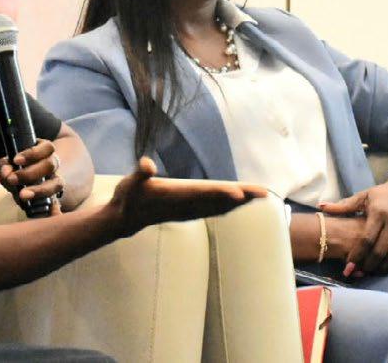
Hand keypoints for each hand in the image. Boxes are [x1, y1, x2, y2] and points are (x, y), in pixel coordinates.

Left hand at [0, 138, 64, 214]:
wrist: (23, 178)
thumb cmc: (16, 167)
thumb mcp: (8, 163)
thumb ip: (5, 166)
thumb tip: (7, 173)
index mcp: (45, 151)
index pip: (47, 148)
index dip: (32, 153)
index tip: (16, 160)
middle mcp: (53, 165)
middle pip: (50, 165)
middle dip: (30, 173)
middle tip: (12, 179)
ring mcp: (56, 180)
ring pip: (57, 184)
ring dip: (39, 190)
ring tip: (22, 195)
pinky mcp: (54, 196)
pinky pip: (57, 203)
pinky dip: (54, 210)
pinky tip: (50, 214)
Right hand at [107, 157, 266, 236]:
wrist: (123, 221)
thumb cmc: (127, 199)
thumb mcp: (128, 185)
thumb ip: (139, 175)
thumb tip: (145, 165)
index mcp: (177, 196)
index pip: (204, 193)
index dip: (222, 193)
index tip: (239, 194)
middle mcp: (187, 205)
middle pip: (219, 200)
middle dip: (242, 196)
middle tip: (264, 192)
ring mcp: (189, 210)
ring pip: (220, 205)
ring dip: (240, 201)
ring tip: (260, 195)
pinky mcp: (188, 212)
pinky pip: (214, 209)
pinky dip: (229, 205)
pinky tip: (240, 203)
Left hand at [319, 168, 387, 275]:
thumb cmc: (385, 193)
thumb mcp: (364, 196)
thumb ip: (343, 205)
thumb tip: (321, 207)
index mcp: (379, 212)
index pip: (366, 240)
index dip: (356, 256)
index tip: (348, 268)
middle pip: (379, 251)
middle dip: (367, 266)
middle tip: (359, 273)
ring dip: (383, 267)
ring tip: (373, 271)